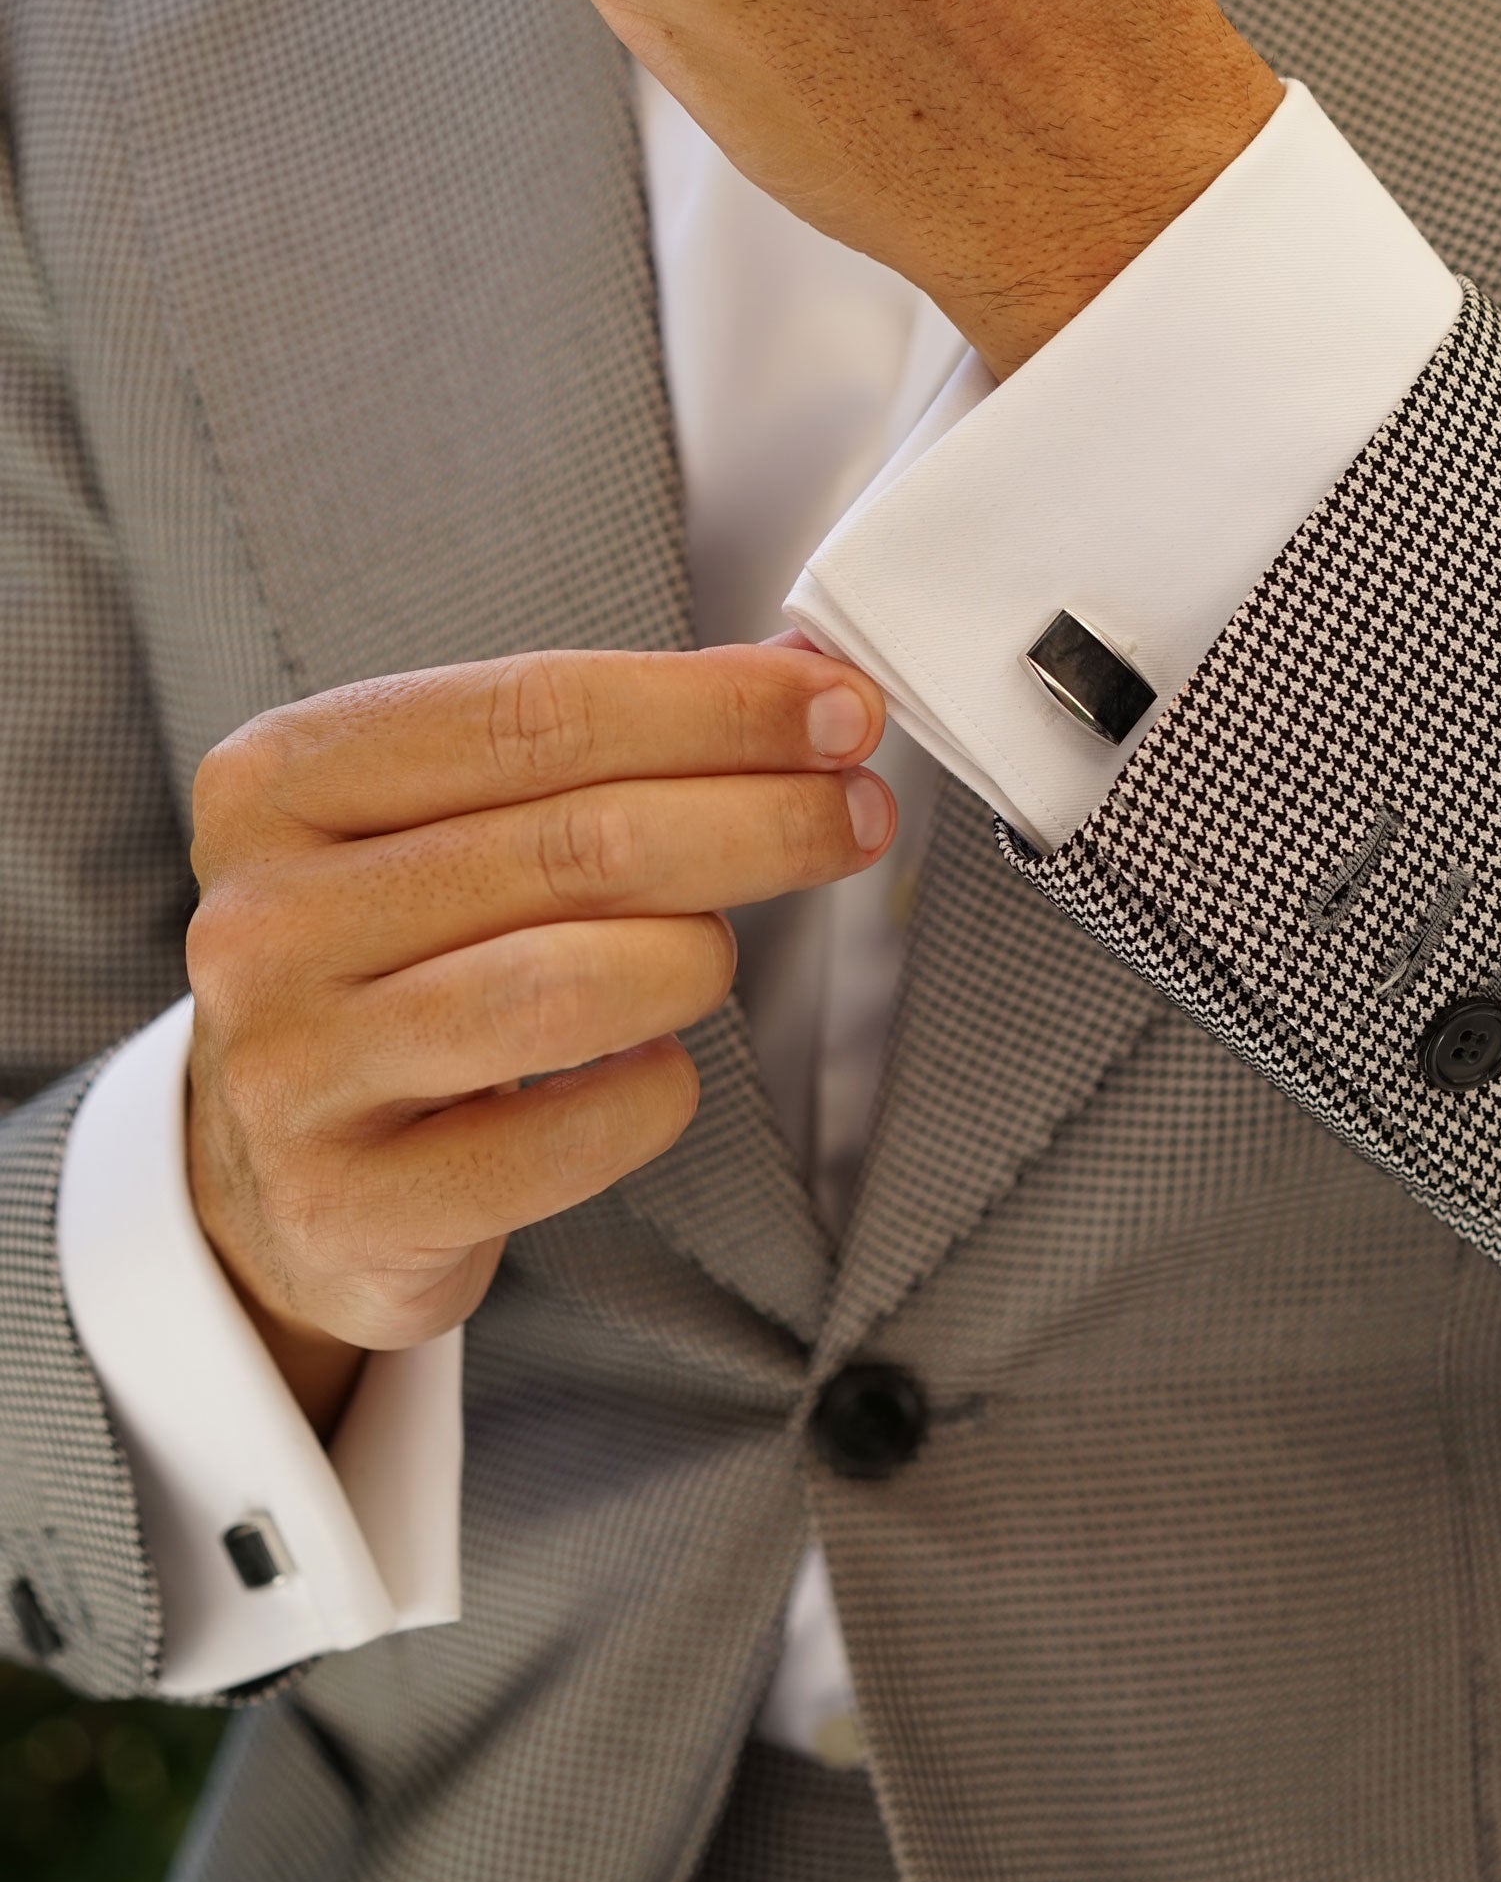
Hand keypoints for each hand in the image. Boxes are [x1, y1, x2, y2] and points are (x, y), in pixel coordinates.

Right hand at [185, 645, 892, 1429]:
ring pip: (567, 987)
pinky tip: (655, 1070)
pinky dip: (653, 1097)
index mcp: (280, 783)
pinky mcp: (349, 1202)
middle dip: (757, 819)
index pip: (530, 714)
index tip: (836, 710)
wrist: (282, 1173)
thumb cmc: (398, 964)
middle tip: (855, 815)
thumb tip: (804, 679)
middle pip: (573, 842)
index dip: (711, 708)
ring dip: (696, 955)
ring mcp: (294, 1068)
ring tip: (715, 952)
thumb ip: (605, 744)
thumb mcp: (452, 824)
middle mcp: (264, 919)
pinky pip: (567, 1138)